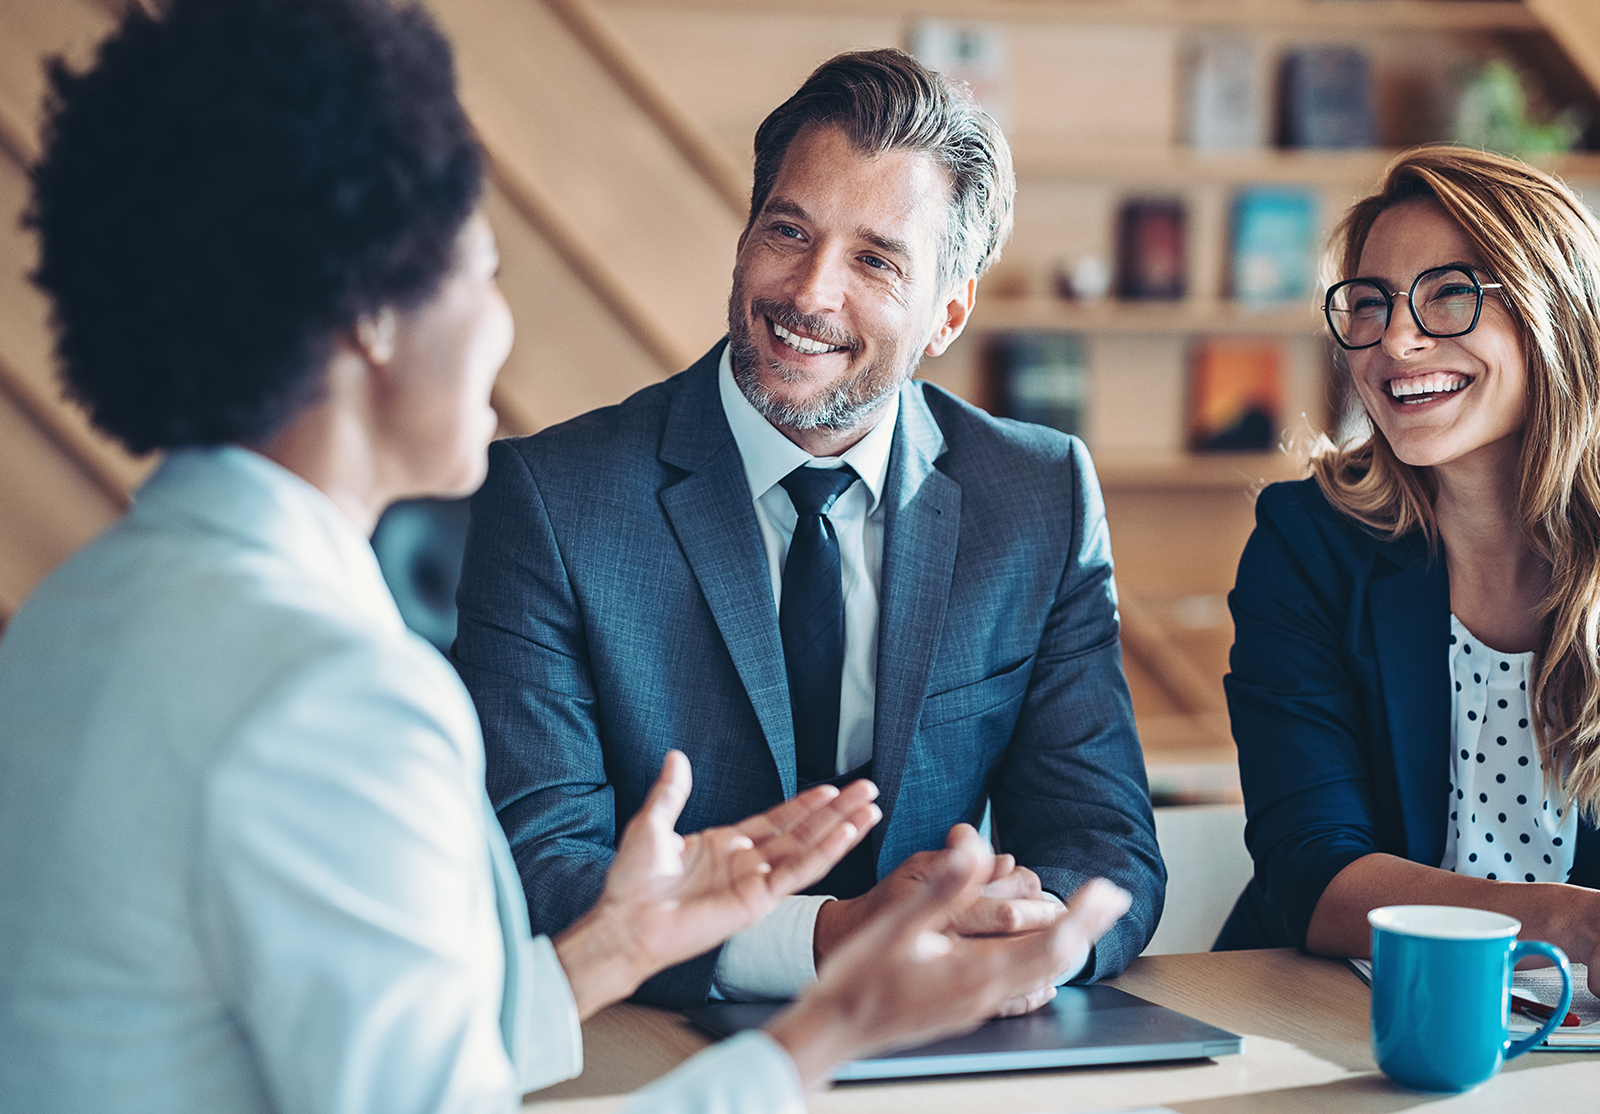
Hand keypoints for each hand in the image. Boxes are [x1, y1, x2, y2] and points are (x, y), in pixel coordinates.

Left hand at [554, 751, 879, 1016]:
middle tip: (867, 790)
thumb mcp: (652, 824)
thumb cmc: (632, 884)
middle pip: (803, 832)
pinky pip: (798, 873)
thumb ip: (671, 792)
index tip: (831, 788)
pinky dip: (825, 853)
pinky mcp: (757, 901)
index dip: (805, 805)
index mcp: (725, 847)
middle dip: (836, 811)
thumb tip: (676, 757)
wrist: (625, 921)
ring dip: (841, 829)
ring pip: (809, 850)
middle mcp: (746, 864)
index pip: (776, 821)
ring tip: (870, 809)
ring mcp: (755, 883)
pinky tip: (847, 834)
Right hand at [766, 825, 1130, 1088]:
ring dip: (1066, 944)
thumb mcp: (897, 923)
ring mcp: (976, 1007)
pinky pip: (1018, 993)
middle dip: (1086, 926)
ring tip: (1087, 920)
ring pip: (1039, 976)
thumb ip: (943, 887)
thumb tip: (976, 847)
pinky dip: (1040, 972)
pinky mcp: (964, 1010)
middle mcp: (984, 995)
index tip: (1102, 888)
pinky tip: (1044, 971)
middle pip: (1054, 960)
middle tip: (1111, 895)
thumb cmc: (858, 978)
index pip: (1047, 943)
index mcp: (973, 972)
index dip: (1081, 915)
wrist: (833, 1030)